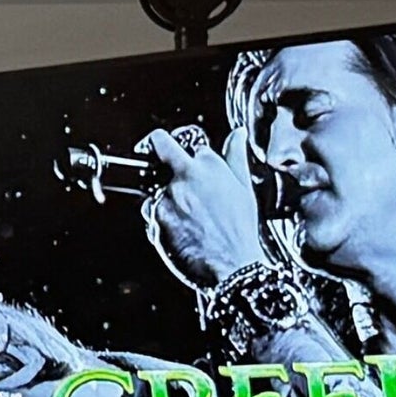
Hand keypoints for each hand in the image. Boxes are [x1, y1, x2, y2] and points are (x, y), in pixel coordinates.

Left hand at [139, 124, 271, 289]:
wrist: (231, 262)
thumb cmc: (239, 228)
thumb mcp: (244, 187)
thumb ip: (236, 156)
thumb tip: (237, 133)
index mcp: (207, 165)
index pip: (187, 145)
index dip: (188, 156)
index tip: (188, 162)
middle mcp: (184, 177)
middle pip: (162, 156)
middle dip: (159, 155)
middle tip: (166, 169)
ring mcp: (167, 197)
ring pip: (156, 188)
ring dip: (165, 197)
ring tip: (188, 218)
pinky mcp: (155, 217)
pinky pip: (152, 212)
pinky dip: (161, 218)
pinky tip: (181, 230)